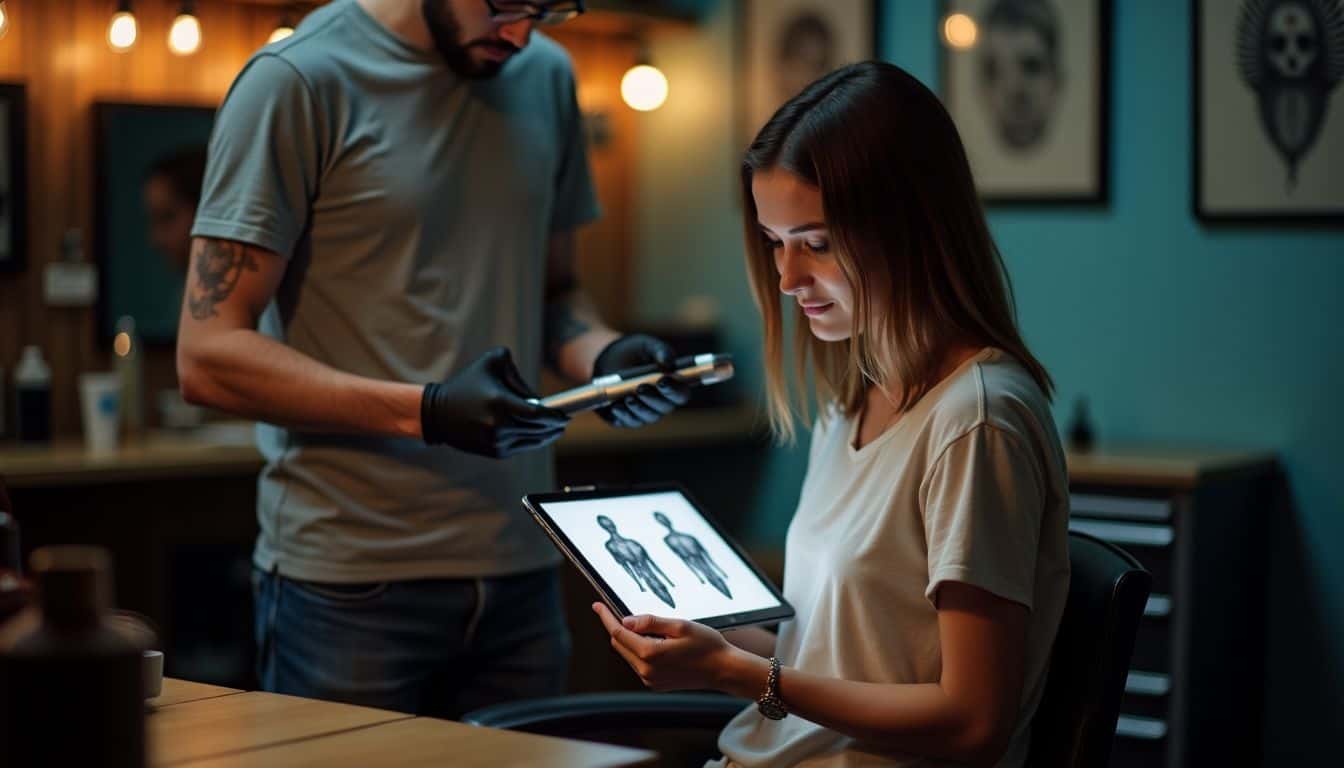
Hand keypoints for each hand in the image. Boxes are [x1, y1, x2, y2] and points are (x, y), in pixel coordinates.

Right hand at [421, 347, 568, 457]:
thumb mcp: (490, 362)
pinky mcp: (494, 452)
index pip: (537, 414)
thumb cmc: (467, 384)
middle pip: (539, 429)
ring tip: (556, 428)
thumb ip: (515, 368)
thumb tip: (536, 395)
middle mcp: (498, 425)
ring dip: (547, 435)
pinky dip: (533, 441)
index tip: (565, 414)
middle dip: (555, 426)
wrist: (438, 413)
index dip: (555, 416)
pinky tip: (540, 435)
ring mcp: (496, 442)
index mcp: (499, 402)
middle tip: (564, 420)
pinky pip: (522, 447)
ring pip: (533, 440)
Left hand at [591, 335, 691, 427]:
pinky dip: (622, 415)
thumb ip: (660, 351)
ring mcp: (646, 413)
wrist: (613, 359)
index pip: (681, 394)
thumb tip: (667, 362)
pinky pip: (627, 421)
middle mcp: (662, 404)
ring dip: (637, 408)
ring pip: (646, 416)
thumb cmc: (637, 352)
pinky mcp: (627, 418)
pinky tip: (615, 406)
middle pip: (663, 408)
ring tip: (628, 397)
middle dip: (652, 398)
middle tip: (640, 387)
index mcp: (674, 387)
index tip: (662, 380)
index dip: (673, 390)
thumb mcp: (649, 345)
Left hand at [593, 603, 744, 691]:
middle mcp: (646, 670)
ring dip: (631, 640)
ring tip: (658, 631)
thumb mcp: (680, 625)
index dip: (606, 617)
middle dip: (618, 627)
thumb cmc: (706, 645)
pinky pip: (638, 664)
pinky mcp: (655, 684)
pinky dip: (640, 651)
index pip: (618, 632)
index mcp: (650, 653)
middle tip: (624, 611)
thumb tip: (625, 621)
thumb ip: (650, 622)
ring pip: (628, 654)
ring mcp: (649, 680)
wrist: (723, 669)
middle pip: (619, 644)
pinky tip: (659, 644)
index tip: (597, 605)